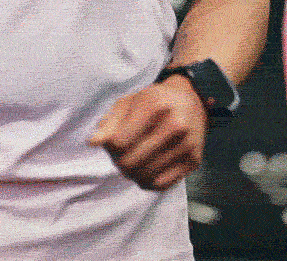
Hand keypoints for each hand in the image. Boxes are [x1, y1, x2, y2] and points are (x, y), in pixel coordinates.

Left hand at [89, 75, 206, 189]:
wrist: (191, 102)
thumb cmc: (154, 101)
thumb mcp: (128, 102)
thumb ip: (109, 122)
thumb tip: (93, 143)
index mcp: (154, 105)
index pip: (119, 142)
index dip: (109, 146)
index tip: (111, 142)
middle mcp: (174, 125)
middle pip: (131, 161)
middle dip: (119, 161)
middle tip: (119, 154)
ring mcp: (186, 145)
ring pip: (145, 176)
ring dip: (132, 173)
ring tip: (131, 161)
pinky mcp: (194, 161)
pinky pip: (161, 185)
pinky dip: (147, 182)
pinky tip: (145, 169)